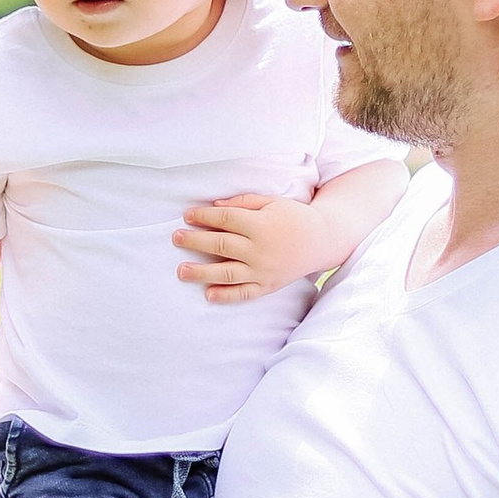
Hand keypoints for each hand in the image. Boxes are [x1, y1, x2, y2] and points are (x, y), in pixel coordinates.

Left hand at [173, 188, 333, 303]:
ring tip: (181, 271)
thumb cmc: (294, 216)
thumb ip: (243, 203)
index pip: (225, 219)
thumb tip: (215, 207)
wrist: (323, 240)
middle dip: (195, 241)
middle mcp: (261, 249)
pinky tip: (207, 294)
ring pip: (226, 272)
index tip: (187, 216)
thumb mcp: (271, 202)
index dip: (204, 216)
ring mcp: (264, 270)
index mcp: (261, 224)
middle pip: (220, 244)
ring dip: (201, 272)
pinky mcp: (268, 286)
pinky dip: (225, 296)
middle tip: (175, 238)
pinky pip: (244, 293)